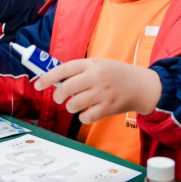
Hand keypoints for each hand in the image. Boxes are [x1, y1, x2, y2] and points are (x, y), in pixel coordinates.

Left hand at [35, 58, 161, 123]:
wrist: (142, 85)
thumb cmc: (117, 75)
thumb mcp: (99, 64)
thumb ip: (80, 71)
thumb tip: (55, 80)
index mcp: (92, 64)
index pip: (63, 69)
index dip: (47, 77)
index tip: (37, 85)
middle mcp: (96, 77)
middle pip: (66, 88)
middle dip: (57, 96)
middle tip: (58, 98)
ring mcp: (103, 93)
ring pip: (74, 104)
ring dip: (70, 107)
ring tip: (76, 105)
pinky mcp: (109, 108)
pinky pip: (86, 117)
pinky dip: (83, 117)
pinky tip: (88, 113)